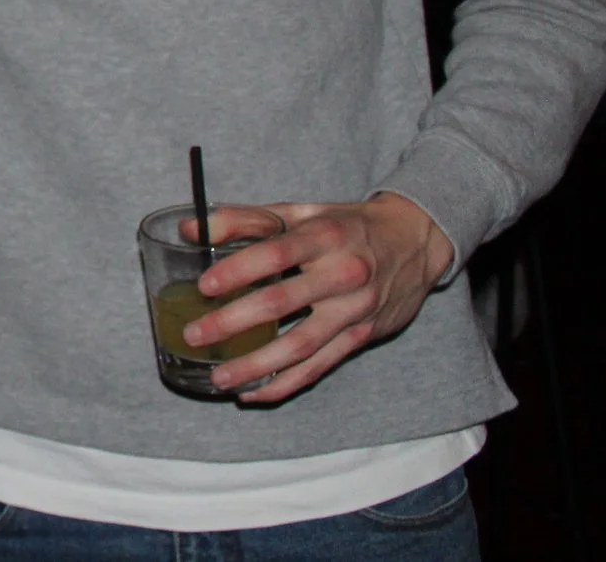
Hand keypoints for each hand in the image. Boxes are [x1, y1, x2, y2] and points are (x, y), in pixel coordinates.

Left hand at [187, 193, 454, 403]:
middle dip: (233, 322)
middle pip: (281, 303)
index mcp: (323, 236)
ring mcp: (354, 310)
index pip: (274, 253)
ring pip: (301, 346)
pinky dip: (285, 384)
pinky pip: (320, 368)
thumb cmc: (345, 225)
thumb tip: (190, 229)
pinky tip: (253, 394)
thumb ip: (246, 220)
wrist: (415, 241)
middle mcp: (342, 274)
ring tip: (219, 377)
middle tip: (195, 335)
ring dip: (256, 367)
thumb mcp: (301, 212)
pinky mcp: (362, 337)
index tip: (204, 286)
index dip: (238, 270)